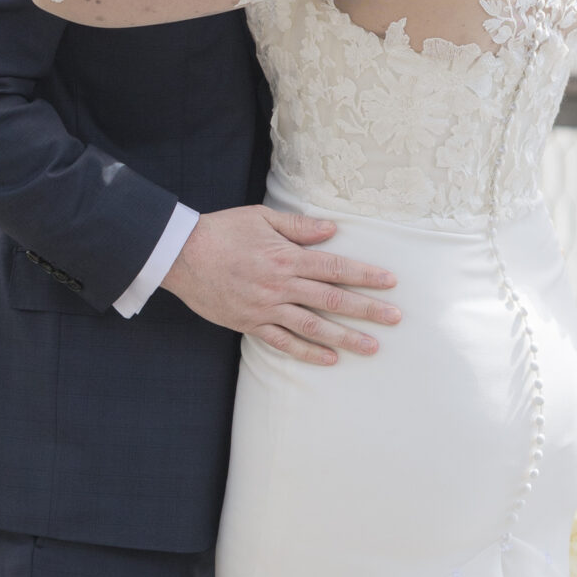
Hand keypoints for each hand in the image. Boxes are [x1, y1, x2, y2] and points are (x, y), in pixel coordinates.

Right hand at [161, 205, 399, 366]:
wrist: (180, 254)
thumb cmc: (221, 230)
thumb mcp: (261, 217)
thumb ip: (299, 226)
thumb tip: (333, 230)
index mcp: (286, 256)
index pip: (335, 267)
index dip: (365, 275)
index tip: (390, 283)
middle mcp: (280, 285)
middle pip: (332, 300)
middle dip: (367, 310)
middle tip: (395, 319)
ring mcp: (265, 307)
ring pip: (313, 326)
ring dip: (345, 337)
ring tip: (372, 347)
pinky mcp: (249, 323)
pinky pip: (283, 342)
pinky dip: (307, 352)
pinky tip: (329, 359)